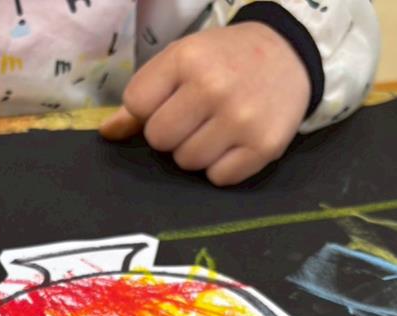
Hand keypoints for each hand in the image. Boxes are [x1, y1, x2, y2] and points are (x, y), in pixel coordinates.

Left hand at [99, 22, 309, 185]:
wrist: (288, 55)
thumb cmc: (225, 60)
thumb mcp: (181, 60)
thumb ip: (143, 98)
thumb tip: (108, 133)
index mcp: (187, 59)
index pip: (137, 105)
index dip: (149, 109)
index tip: (170, 100)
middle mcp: (213, 88)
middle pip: (160, 140)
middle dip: (172, 133)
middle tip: (195, 117)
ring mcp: (241, 120)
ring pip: (187, 163)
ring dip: (196, 152)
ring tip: (216, 128)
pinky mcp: (264, 147)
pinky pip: (219, 179)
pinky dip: (223, 167)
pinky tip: (234, 143)